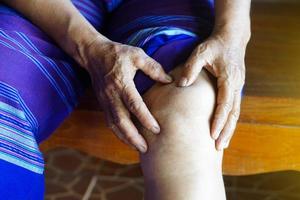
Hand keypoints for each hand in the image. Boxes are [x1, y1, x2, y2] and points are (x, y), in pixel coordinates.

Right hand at [84, 36, 172, 152]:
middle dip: (133, 137)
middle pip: (121, 121)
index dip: (145, 118)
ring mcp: (105, 100)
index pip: (134, 104)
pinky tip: (128, 139)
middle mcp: (111, 95)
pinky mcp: (103, 103)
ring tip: (139, 148)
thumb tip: (168, 80)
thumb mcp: (137, 55)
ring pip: (114, 124)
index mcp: (121, 82)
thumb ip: (153, 67)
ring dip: (125, 138)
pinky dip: (119, 133)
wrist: (93, 54)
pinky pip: (110, 122)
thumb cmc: (117, 53)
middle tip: (146, 148)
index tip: (156, 129)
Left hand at [178, 32, 248, 150]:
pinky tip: (224, 130)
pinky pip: (234, 108)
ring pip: (235, 113)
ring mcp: (238, 87)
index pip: (224, 104)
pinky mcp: (236, 88)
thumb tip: (181, 84)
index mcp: (228, 78)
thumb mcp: (201, 52)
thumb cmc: (214, 45)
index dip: (219, 120)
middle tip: (218, 147)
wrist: (232, 37)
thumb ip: (191, 67)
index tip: (212, 134)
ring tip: (222, 145)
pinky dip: (230, 121)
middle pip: (233, 113)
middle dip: (226, 131)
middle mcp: (236, 85)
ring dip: (229, 129)